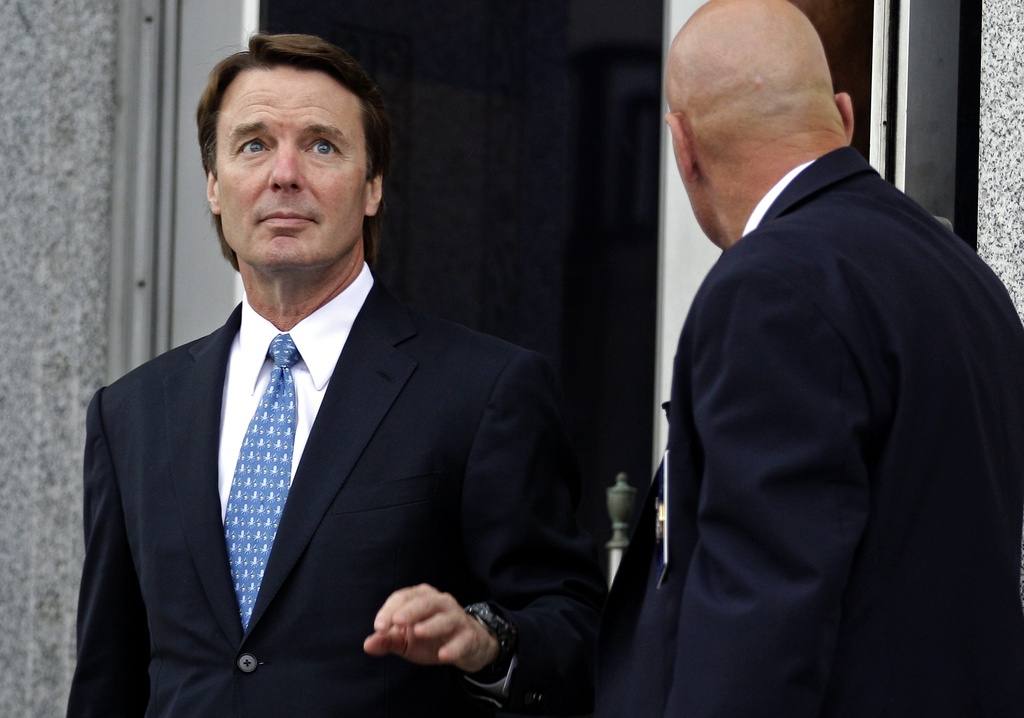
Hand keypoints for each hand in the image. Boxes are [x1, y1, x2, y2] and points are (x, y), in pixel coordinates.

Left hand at [363, 584, 498, 672]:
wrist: (468, 646)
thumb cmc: (432, 638)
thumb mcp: (407, 640)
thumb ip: (388, 640)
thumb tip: (367, 644)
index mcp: (422, 599)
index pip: (404, 597)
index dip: (390, 609)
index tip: (379, 626)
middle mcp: (441, 603)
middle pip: (426, 602)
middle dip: (410, 610)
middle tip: (396, 622)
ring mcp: (457, 619)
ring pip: (446, 618)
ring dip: (431, 625)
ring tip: (418, 632)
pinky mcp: (470, 636)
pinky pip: (463, 640)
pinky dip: (454, 647)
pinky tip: (443, 655)